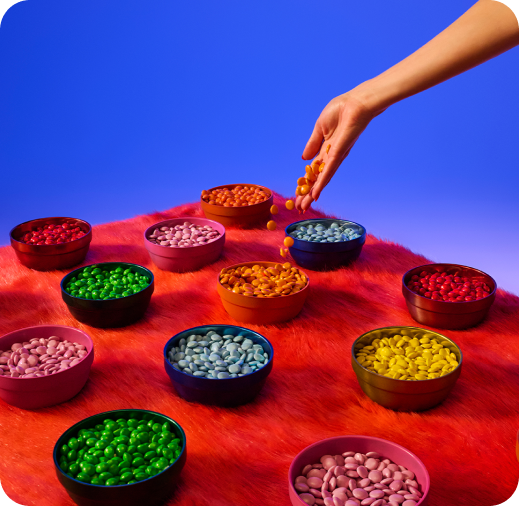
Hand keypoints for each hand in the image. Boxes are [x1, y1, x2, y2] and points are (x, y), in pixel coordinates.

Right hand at [297, 87, 379, 210]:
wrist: (356, 102)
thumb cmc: (341, 109)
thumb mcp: (319, 127)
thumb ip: (312, 143)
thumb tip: (304, 159)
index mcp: (326, 149)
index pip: (314, 170)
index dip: (305, 182)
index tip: (298, 194)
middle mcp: (332, 156)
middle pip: (317, 179)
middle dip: (307, 193)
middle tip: (299, 207)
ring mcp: (336, 156)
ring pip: (322, 179)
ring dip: (312, 193)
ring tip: (304, 206)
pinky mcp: (339, 153)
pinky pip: (329, 171)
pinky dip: (321, 183)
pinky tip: (315, 194)